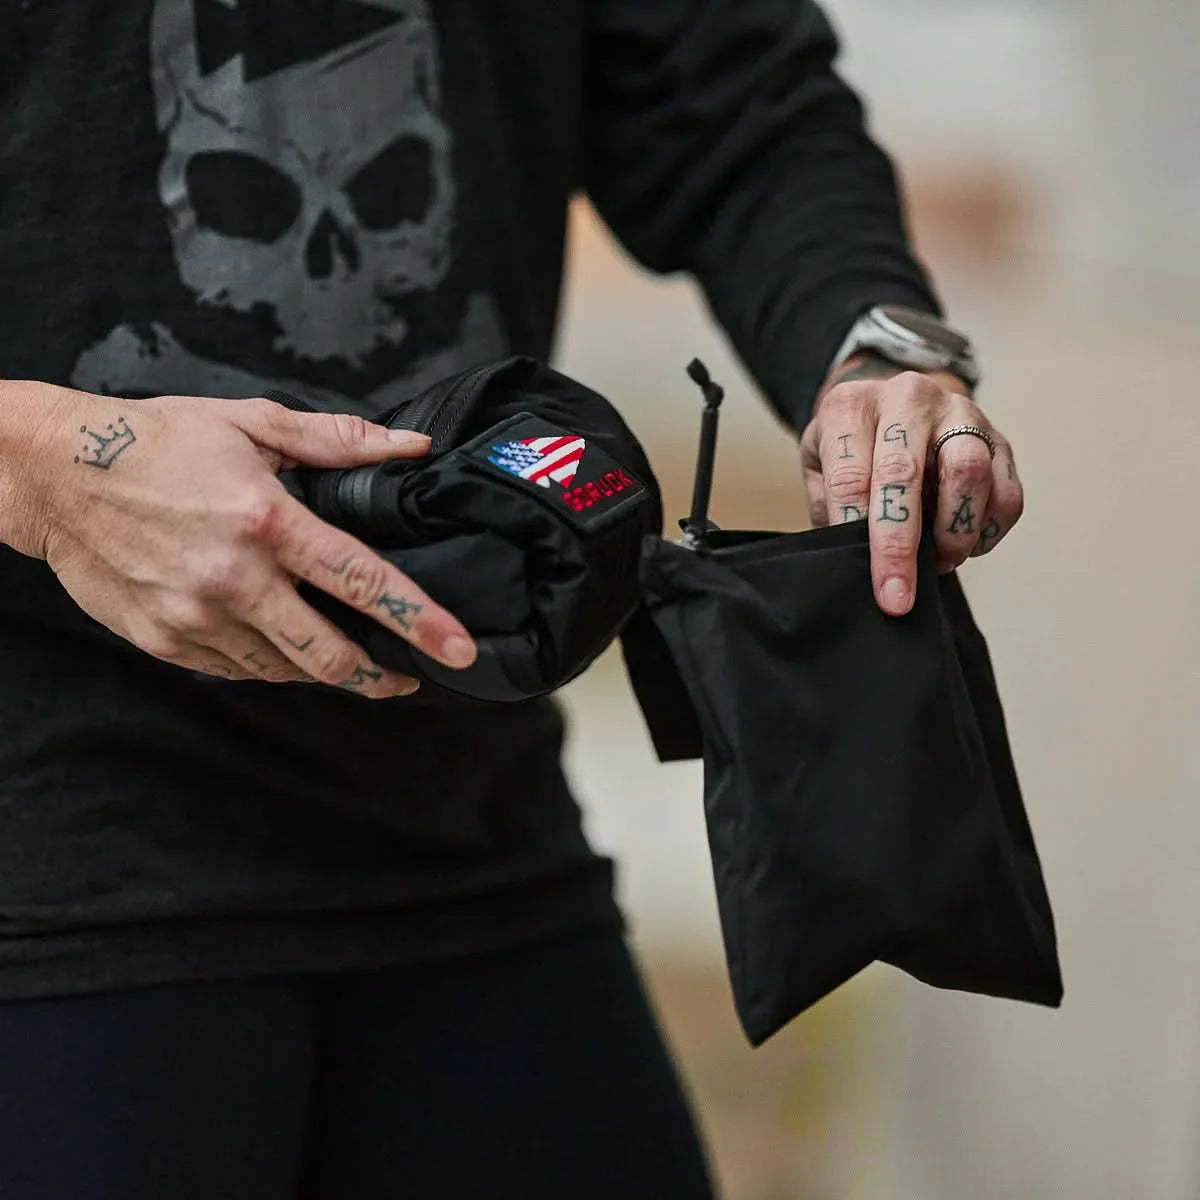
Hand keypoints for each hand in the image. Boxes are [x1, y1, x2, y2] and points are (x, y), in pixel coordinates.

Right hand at [20, 384, 476, 697]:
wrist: (55, 475)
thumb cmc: (159, 441)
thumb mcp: (252, 424)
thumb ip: (339, 442)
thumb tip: (412, 446)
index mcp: (266, 522)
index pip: (362, 580)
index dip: (418, 618)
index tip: (458, 649)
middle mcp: (234, 580)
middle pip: (329, 655)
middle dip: (381, 676)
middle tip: (410, 676)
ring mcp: (196, 619)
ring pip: (285, 670)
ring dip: (324, 669)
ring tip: (348, 655)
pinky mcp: (166, 642)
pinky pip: (238, 670)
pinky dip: (271, 663)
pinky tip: (281, 641)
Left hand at [799, 353, 1023, 615]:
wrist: (892, 407)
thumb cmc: (853, 447)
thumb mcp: (820, 467)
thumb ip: (831, 507)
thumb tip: (852, 560)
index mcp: (852, 406)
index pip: (849, 473)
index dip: (855, 529)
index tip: (863, 575)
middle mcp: (907, 399)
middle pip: (904, 472)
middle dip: (899, 545)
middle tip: (897, 596)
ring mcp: (958, 413)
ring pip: (968, 472)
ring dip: (953, 532)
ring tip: (937, 563)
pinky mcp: (998, 438)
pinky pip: (1007, 491)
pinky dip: (989, 531)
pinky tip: (966, 547)